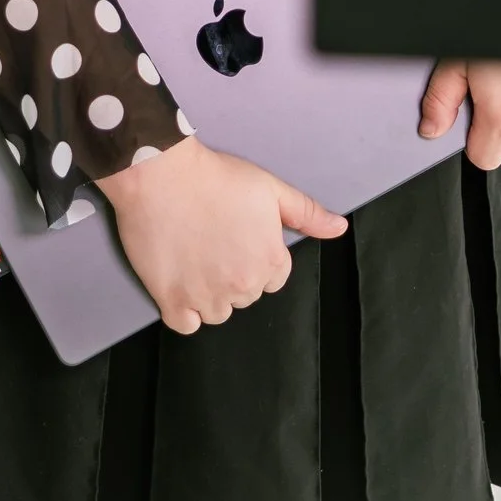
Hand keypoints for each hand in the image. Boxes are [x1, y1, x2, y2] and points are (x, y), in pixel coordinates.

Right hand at [98, 135, 347, 334]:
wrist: (161, 175)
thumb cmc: (215, 178)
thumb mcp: (271, 188)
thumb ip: (307, 213)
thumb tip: (339, 228)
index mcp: (270, 260)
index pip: (274, 278)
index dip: (257, 257)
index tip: (238, 239)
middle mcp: (242, 284)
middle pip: (246, 295)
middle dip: (235, 274)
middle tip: (214, 243)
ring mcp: (206, 296)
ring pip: (218, 313)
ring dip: (211, 294)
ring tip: (196, 260)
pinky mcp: (172, 300)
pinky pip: (186, 325)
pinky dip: (185, 312)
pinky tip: (182, 286)